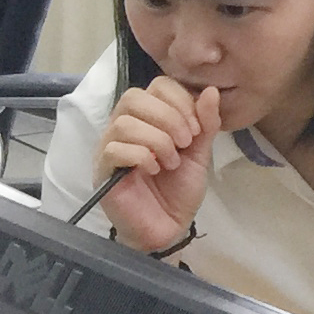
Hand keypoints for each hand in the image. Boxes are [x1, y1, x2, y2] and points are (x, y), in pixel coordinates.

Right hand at [94, 79, 220, 250]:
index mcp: (148, 118)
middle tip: (185, 143)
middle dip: (168, 117)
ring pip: (124, 123)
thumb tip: (210, 91)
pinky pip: (114, 149)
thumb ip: (205, 123)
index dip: (180, 100)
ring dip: (158, 140)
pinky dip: (142, 156)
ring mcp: (109, 148)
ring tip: (172, 162)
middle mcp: (123, 127)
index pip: (157, 86)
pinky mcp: (103, 171)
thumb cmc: (179, 190)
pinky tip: (155, 169)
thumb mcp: (200, 153)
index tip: (197, 128)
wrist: (168, 228)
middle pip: (134, 97)